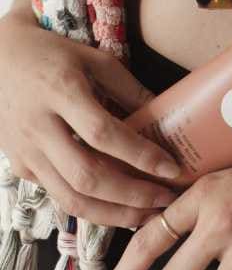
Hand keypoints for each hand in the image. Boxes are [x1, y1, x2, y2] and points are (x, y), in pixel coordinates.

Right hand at [0, 10, 180, 227]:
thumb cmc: (51, 54)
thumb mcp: (93, 58)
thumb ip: (129, 88)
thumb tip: (168, 116)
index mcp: (60, 91)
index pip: (103, 134)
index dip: (140, 155)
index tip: (171, 168)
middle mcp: (39, 127)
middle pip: (87, 176)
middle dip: (132, 196)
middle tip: (166, 201)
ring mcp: (26, 152)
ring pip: (71, 199)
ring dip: (113, 215)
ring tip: (147, 216)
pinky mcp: (20, 167)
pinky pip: (59, 196)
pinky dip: (91, 208)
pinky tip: (118, 209)